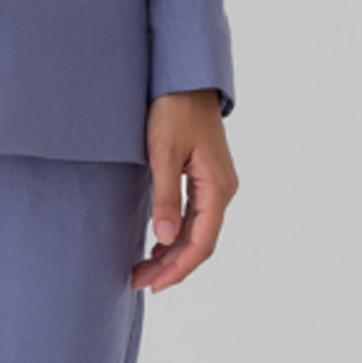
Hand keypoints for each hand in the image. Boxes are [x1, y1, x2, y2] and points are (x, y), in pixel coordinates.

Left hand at [132, 90, 237, 292]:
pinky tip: (157, 244)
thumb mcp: (163, 153)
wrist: (185, 78)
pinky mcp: (205, 177)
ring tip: (143, 270)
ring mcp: (216, 184)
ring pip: (197, 231)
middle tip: (139, 282)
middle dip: (172, 266)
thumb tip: (167, 238)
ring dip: (172, 253)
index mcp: (217, 187)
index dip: (178, 268)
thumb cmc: (174, 109)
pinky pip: (195, 216)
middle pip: (200, 242)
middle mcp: (222, 189)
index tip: (153, 284)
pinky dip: (176, 235)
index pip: (201, 241)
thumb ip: (166, 197)